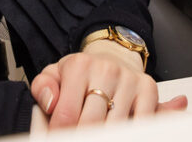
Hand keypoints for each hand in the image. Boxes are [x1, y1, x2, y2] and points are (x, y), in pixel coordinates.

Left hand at [28, 46, 187, 130]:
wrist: (113, 57)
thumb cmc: (82, 73)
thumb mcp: (55, 74)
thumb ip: (42, 88)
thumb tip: (50, 102)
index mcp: (79, 65)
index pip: (66, 114)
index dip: (61, 134)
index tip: (60, 138)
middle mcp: (106, 69)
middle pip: (91, 124)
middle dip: (82, 136)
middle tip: (77, 138)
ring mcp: (129, 79)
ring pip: (115, 127)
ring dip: (105, 136)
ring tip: (97, 134)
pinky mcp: (148, 89)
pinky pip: (141, 122)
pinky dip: (130, 132)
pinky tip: (119, 133)